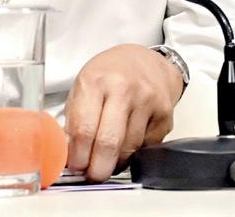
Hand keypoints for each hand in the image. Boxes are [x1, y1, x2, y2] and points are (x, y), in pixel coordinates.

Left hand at [64, 44, 184, 181]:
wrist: (145, 60)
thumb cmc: (109, 75)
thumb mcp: (83, 87)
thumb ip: (74, 121)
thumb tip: (69, 156)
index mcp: (95, 82)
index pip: (84, 130)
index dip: (78, 156)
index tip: (76, 166)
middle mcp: (124, 89)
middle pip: (108, 143)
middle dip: (97, 169)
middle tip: (92, 175)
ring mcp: (148, 101)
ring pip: (129, 149)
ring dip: (115, 163)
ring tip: (107, 159)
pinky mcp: (165, 113)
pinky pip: (147, 146)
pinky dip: (134, 152)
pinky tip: (126, 144)